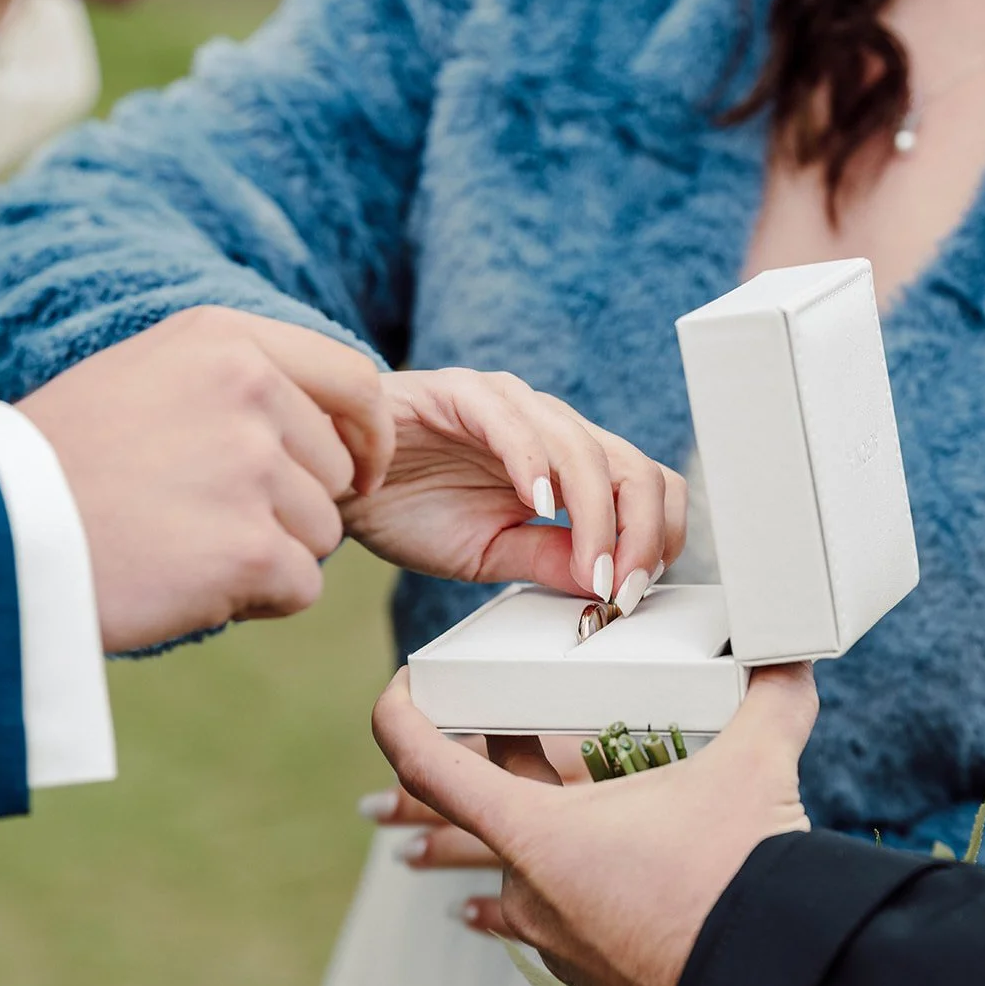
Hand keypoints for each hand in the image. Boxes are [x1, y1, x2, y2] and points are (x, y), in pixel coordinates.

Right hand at [17, 306, 392, 651]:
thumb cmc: (63, 462)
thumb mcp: (147, 376)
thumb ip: (239, 382)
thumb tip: (330, 423)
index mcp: (226, 340)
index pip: (355, 380)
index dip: (369, 437)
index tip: (364, 473)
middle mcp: (251, 391)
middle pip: (337, 475)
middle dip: (292, 509)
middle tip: (201, 518)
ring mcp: (253, 469)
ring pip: (321, 535)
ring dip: (267, 555)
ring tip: (180, 544)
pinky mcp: (251, 548)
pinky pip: (300, 588)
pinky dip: (256, 599)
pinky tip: (186, 582)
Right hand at [340, 369, 686, 605]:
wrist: (330, 485)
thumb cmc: (404, 510)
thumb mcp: (490, 553)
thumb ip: (548, 561)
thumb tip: (606, 585)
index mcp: (565, 462)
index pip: (645, 485)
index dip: (654, 539)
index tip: (630, 594)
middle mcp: (548, 426)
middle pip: (632, 465)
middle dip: (638, 534)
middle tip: (619, 589)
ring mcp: (508, 403)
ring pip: (584, 447)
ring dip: (597, 516)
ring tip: (589, 569)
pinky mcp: (460, 392)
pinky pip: (512, 421)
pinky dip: (534, 464)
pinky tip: (537, 505)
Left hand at [371, 663, 818, 985]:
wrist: (772, 984)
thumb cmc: (737, 885)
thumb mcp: (753, 768)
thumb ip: (769, 700)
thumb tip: (789, 660)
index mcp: (536, 831)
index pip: (427, 765)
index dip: (399, 717)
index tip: (403, 688)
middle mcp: (531, 888)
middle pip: (476, 811)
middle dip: (486, 759)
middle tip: (495, 720)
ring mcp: (557, 937)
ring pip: (513, 870)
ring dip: (514, 832)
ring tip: (518, 808)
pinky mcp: (592, 971)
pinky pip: (549, 918)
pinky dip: (554, 889)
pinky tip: (563, 887)